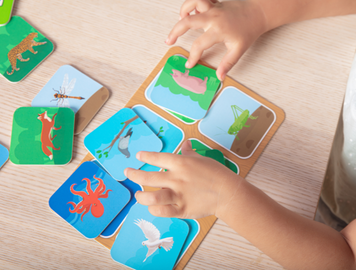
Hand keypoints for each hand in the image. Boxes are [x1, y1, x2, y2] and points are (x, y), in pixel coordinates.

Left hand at [124, 140, 242, 218]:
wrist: (227, 192)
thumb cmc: (215, 174)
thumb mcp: (201, 159)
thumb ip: (189, 153)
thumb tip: (185, 144)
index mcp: (181, 164)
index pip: (157, 158)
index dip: (145, 156)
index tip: (138, 156)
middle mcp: (176, 179)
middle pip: (147, 177)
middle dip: (134, 175)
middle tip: (128, 173)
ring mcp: (178, 195)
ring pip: (151, 197)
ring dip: (141, 196)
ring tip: (138, 195)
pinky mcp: (182, 209)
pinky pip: (162, 211)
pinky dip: (154, 210)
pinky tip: (153, 207)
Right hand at [166, 0, 267, 79]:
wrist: (258, 14)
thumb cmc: (248, 31)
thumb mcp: (239, 50)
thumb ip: (227, 63)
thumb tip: (219, 76)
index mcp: (217, 31)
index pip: (199, 45)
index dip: (192, 56)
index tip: (189, 64)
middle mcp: (213, 17)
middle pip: (187, 21)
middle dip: (175, 31)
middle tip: (169, 41)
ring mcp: (214, 8)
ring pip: (193, 2)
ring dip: (184, 9)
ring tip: (181, 19)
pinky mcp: (216, 2)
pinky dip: (196, 1)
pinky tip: (194, 11)